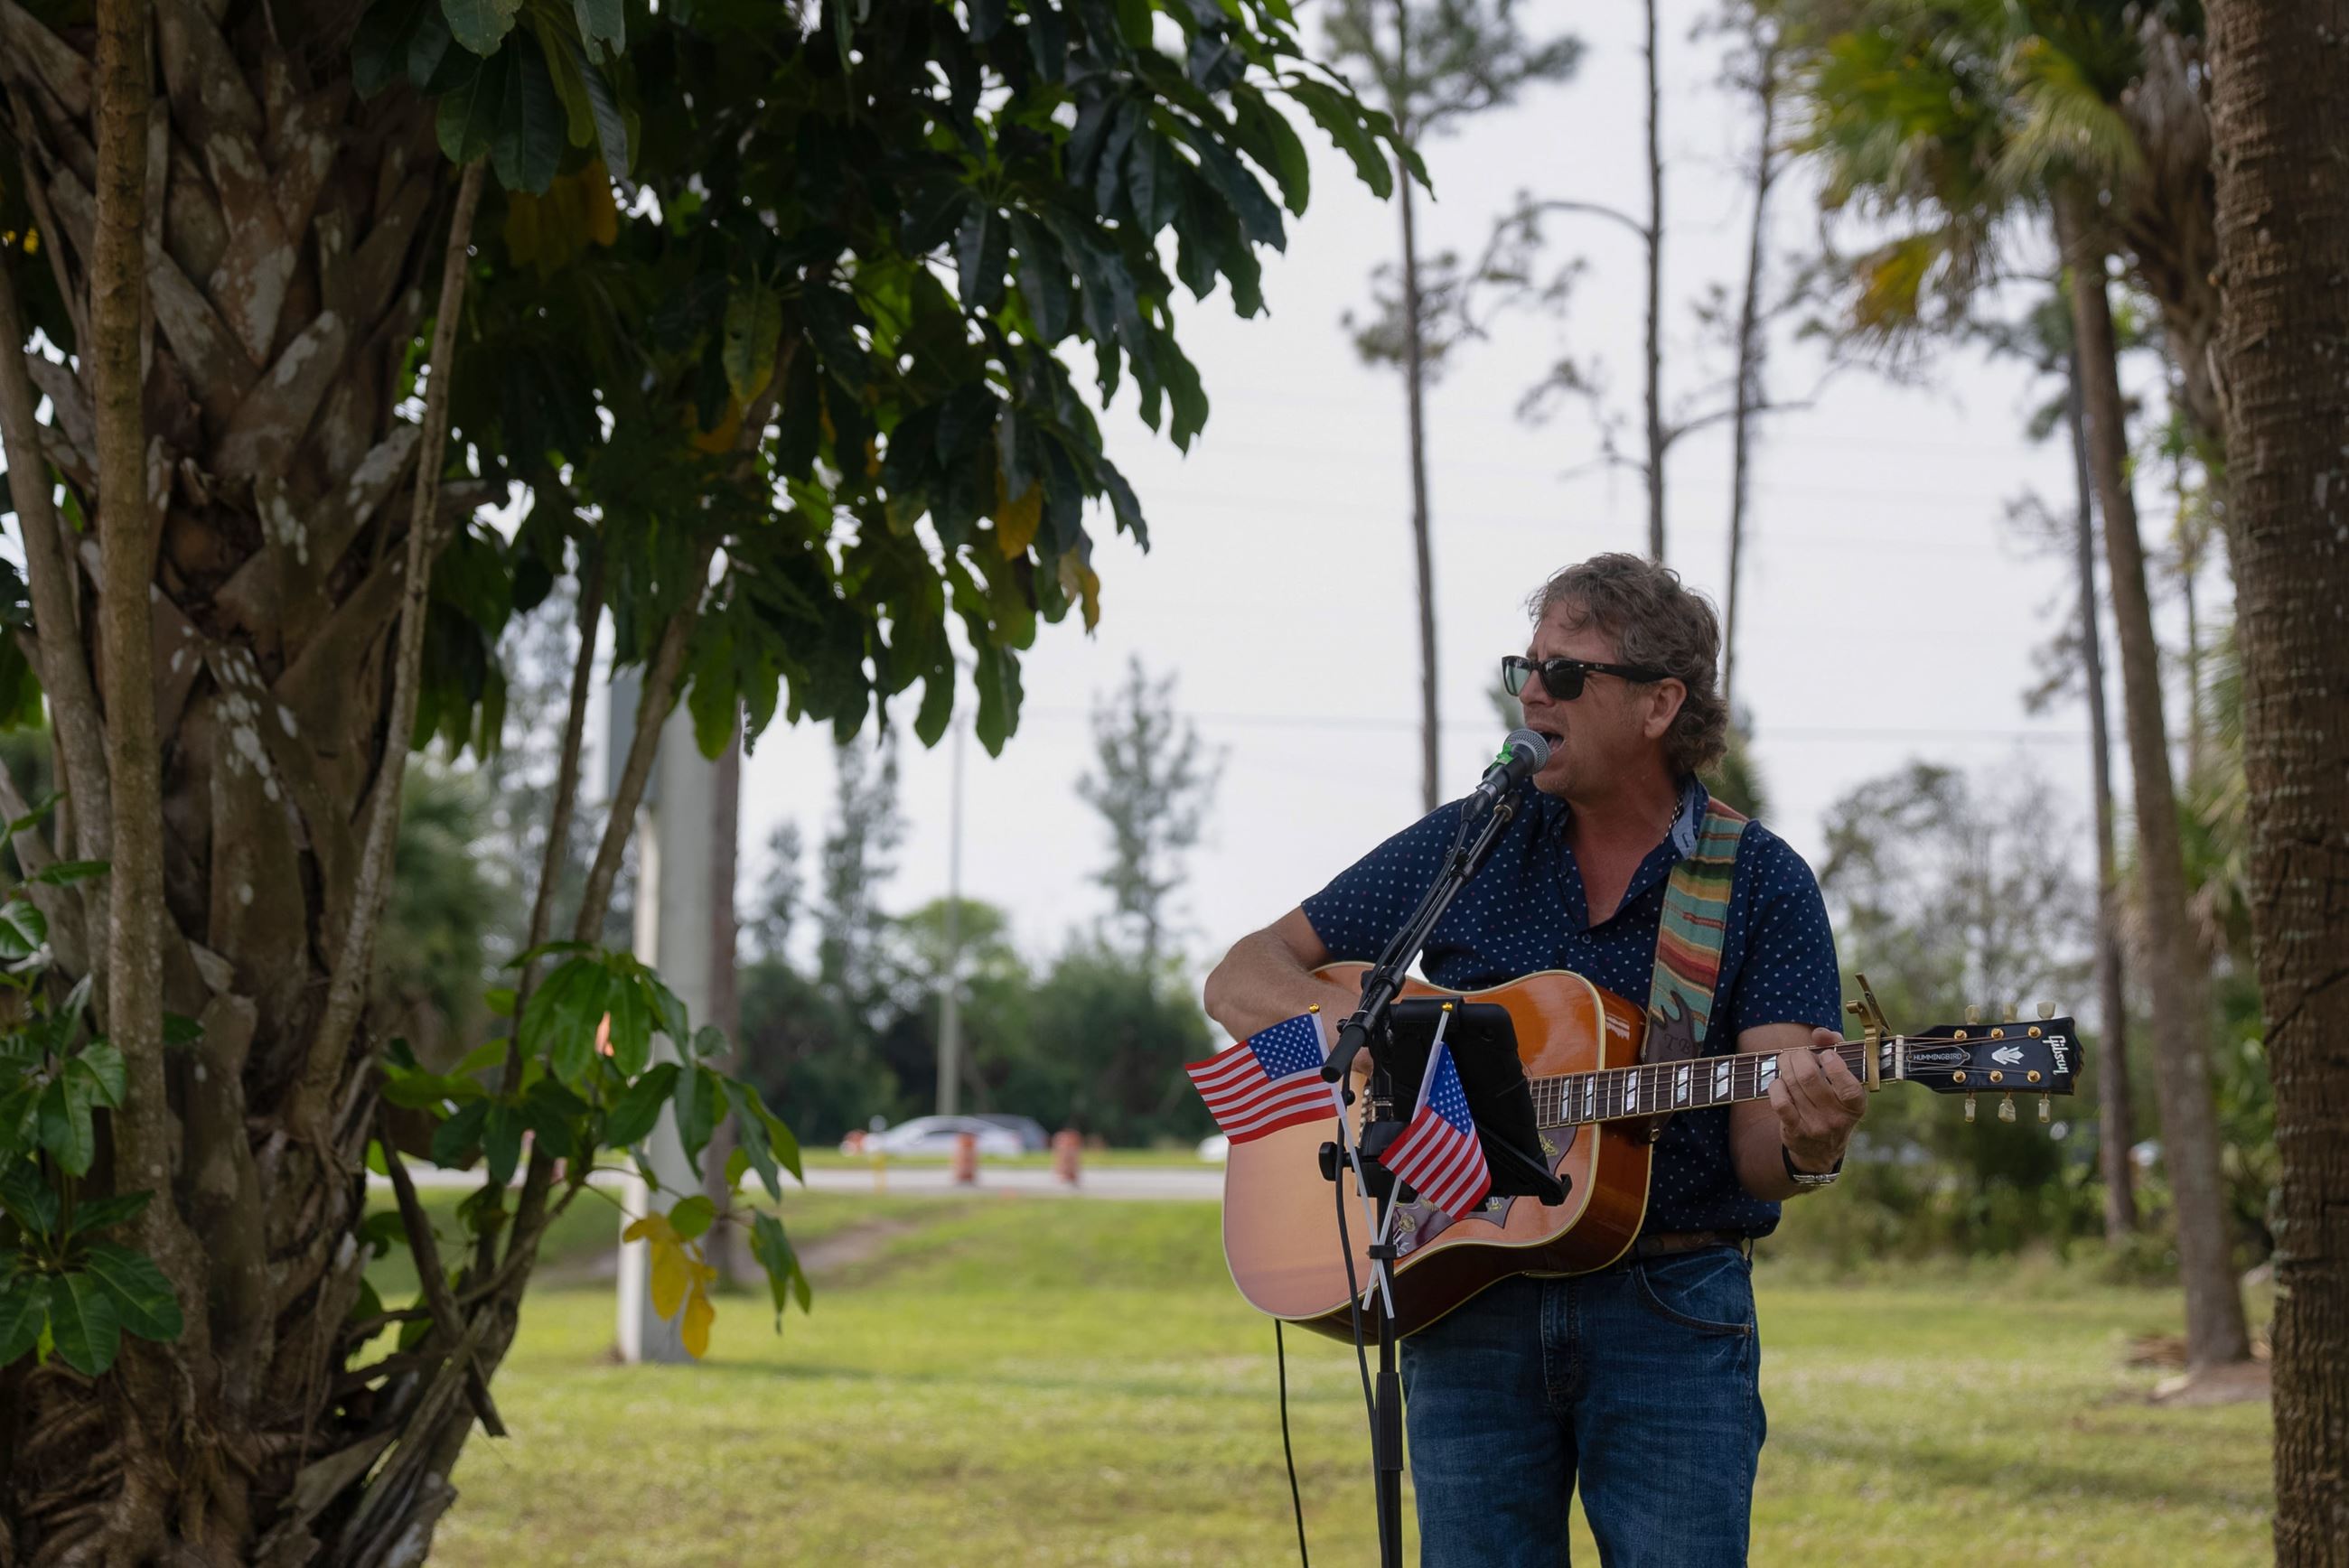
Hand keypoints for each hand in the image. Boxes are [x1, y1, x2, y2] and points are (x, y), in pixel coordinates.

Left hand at [1769, 1027, 1864, 1172]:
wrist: (1822, 1149)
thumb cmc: (1834, 1100)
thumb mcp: (1845, 1078)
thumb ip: (1837, 1048)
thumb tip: (1820, 1033)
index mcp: (1855, 1105)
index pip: (1848, 1086)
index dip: (1834, 1065)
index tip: (1825, 1055)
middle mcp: (1837, 1118)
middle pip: (1809, 1077)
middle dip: (1798, 1057)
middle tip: (1797, 1054)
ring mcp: (1815, 1126)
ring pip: (1792, 1085)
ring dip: (1785, 1066)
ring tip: (1786, 1061)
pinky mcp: (1795, 1131)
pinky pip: (1780, 1102)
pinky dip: (1776, 1086)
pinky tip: (1780, 1082)